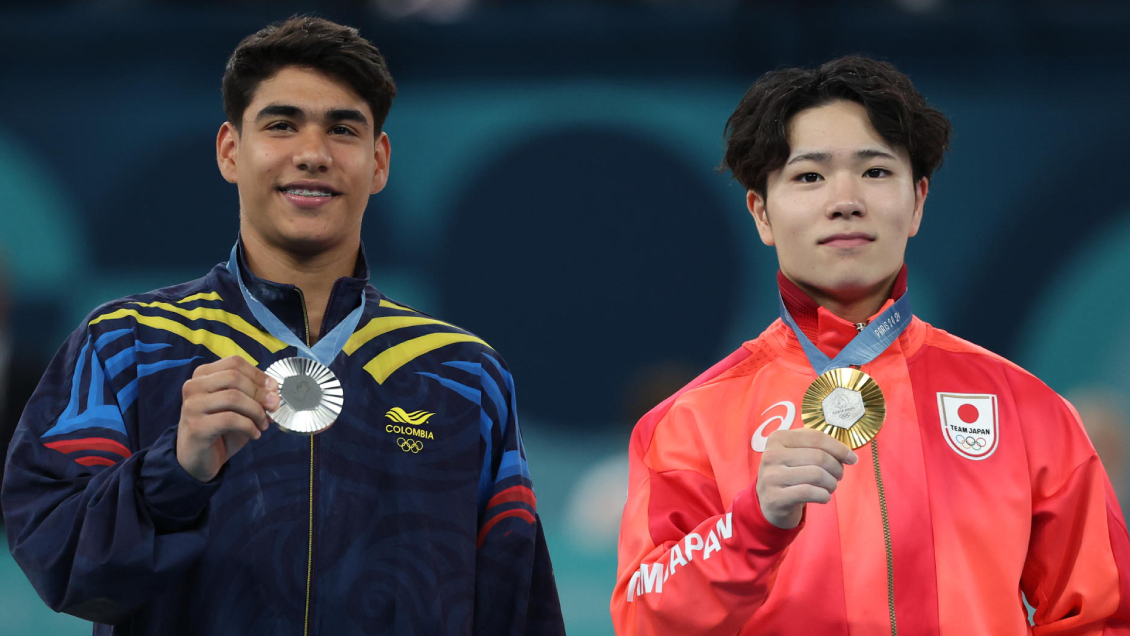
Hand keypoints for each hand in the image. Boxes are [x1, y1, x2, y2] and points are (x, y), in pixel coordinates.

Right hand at [176, 356, 278, 482]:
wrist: (197, 458)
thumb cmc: (220, 429)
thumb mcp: (238, 407)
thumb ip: (253, 394)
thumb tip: (274, 389)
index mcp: (203, 375)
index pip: (234, 363)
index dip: (258, 374)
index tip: (274, 388)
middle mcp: (193, 386)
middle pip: (234, 377)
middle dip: (260, 392)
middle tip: (274, 407)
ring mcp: (192, 406)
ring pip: (233, 397)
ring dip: (256, 411)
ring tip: (264, 424)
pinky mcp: (196, 427)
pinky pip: (230, 419)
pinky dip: (249, 426)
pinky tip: (255, 434)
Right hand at [756, 428, 857, 528]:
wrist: (769, 503)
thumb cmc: (790, 475)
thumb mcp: (797, 455)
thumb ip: (819, 448)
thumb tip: (850, 455)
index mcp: (778, 438)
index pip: (815, 437)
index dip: (839, 448)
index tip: (852, 458)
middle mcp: (771, 455)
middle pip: (819, 457)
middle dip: (836, 468)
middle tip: (838, 476)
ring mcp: (771, 476)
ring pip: (817, 475)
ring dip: (831, 483)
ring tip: (830, 487)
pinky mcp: (775, 497)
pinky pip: (810, 492)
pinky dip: (824, 496)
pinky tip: (823, 497)